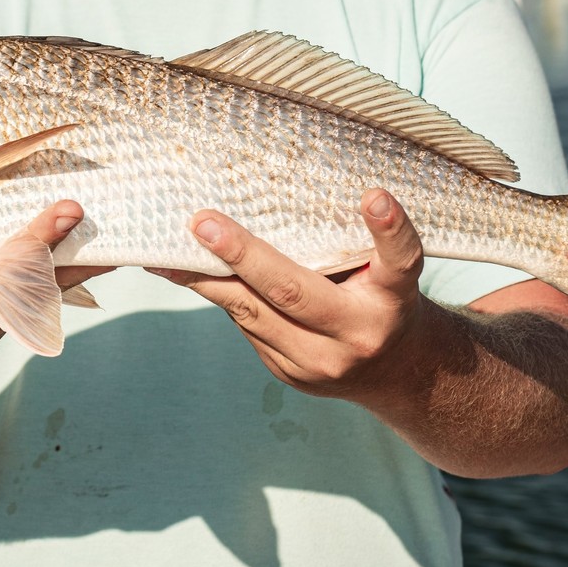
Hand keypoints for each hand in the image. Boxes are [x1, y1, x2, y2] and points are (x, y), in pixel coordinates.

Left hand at [154, 189, 427, 400]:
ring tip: (168, 251)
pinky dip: (218, 294)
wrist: (398, 373)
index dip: (389, 228)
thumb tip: (284, 192)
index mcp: (393, 295)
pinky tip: (186, 272)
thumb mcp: (388, 269)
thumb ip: (356, 240)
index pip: (399, 259)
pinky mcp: (290, 374)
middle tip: (202, 223)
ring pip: (252, 313)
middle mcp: (360, 332)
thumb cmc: (383, 298)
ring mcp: (321, 362)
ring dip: (207, 278)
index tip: (374, 195)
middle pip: (293, 291)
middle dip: (242, 255)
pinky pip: (246, 325)